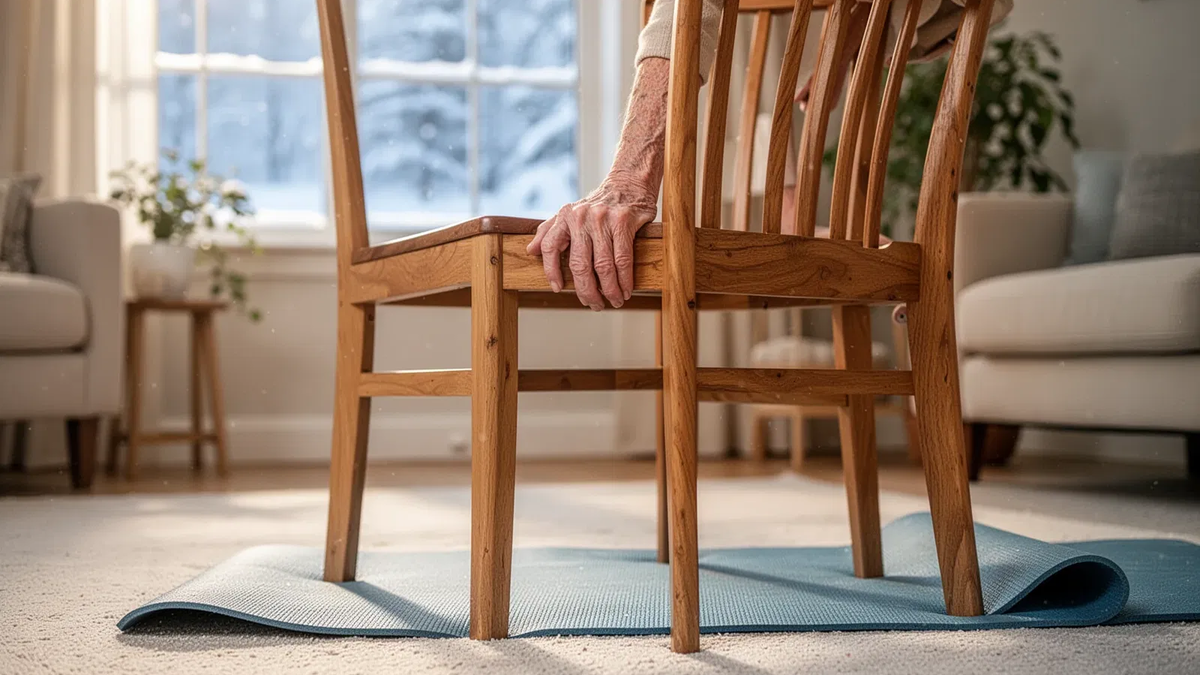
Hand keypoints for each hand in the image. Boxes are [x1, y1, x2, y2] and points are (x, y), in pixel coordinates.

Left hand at [526, 179, 657, 310]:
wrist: (629, 182)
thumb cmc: (600, 203)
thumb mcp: (570, 212)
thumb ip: (550, 231)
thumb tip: (531, 251)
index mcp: (565, 216)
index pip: (550, 247)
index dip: (551, 271)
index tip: (558, 289)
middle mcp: (581, 217)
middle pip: (580, 265)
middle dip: (587, 291)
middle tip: (593, 304)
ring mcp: (602, 219)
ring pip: (603, 266)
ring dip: (609, 290)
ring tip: (613, 301)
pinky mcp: (623, 222)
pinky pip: (622, 259)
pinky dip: (624, 279)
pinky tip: (626, 289)